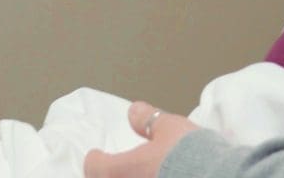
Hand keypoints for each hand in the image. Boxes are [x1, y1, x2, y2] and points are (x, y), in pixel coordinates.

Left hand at [84, 101, 200, 177]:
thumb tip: (134, 111)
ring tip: (140, 177)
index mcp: (121, 171)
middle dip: (109, 176)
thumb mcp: (170, 128)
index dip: (95, 159)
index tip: (96, 154)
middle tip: (117, 170)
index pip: (95, 167)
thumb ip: (148, 121)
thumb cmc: (189, 155)